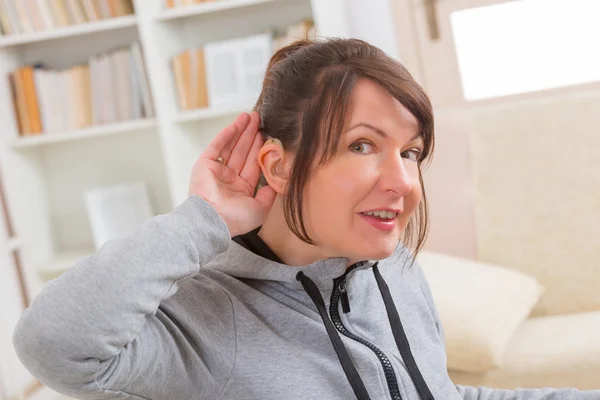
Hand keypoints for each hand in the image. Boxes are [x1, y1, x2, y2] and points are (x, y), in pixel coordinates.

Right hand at [188, 112, 276, 236]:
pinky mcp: (205, 164)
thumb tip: (276, 183)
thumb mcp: (260, 209)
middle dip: (251, 135)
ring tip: (249, 116)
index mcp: (241, 189)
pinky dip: (226, 136)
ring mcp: (216, 171)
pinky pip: (217, 147)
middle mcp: (229, 179)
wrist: (213, 220)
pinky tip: (235, 125)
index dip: (260, 150)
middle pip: (243, 152)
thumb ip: (268, 195)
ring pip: (231, 146)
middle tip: (259, 119)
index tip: (267, 136)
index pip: (253, 165)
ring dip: (239, 131)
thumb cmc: (236, 219)